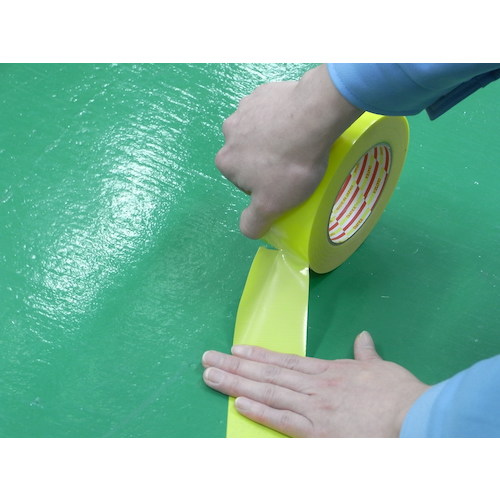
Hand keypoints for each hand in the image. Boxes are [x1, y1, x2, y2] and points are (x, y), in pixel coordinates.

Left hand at [202, 331, 428, 436]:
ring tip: (211, 376)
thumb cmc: (398, 392)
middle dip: (234, 366)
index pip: (284, 361)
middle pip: (267, 374)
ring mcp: (313, 408)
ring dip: (236, 384)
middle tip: (207, 359)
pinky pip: (283, 419)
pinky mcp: (317, 432)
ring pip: (267, 392)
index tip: (235, 350)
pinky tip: (237, 403)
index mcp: (327, 370)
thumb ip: (366, 353)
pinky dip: (259, 411)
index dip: (257, 356)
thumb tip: (363, 337)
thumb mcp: (380, 368)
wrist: (414, 416)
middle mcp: (314, 385)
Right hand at [216, 64, 362, 238]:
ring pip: (259, 130)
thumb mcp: (271, 205)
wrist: (313, 116)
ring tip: (298, 140)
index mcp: (225, 160)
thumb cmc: (290, 166)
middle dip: (265, 158)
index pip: (243, 179)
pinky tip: (299, 121)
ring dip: (273, 136)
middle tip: (292, 162)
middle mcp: (228, 132)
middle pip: (248, 153)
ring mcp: (245, 107)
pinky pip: (271, 108)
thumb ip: (253, 222)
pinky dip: (282, 116)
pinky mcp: (264, 91)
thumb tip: (247, 230)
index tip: (282, 181)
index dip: (263, 184)